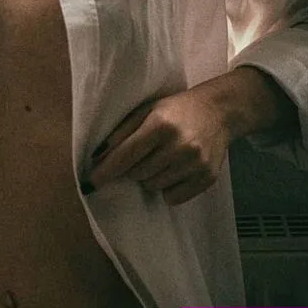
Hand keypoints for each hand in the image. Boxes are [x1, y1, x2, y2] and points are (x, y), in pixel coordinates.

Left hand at [87, 82, 234, 205]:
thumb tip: (98, 156)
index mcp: (160, 124)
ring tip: (160, 158)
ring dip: (149, 177)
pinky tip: (172, 170)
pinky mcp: (207, 178)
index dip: (106, 170)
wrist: (217, 112)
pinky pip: (173, 198)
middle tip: (142, 154)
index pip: (126, 155)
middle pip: (137, 173)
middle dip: (131, 167)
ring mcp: (195, 164)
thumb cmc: (175, 109)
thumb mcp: (146, 109)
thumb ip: (122, 131)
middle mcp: (179, 145)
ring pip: (153, 186)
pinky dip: (166, 189)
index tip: (90, 183)